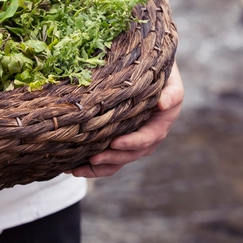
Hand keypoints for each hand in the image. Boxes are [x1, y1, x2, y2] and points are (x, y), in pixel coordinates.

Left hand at [70, 63, 183, 177]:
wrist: (149, 73)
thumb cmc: (160, 75)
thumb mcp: (171, 81)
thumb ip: (172, 93)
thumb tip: (164, 103)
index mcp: (159, 126)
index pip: (146, 139)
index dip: (131, 143)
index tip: (115, 142)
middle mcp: (145, 138)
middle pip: (129, 155)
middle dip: (111, 159)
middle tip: (93, 158)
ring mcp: (129, 141)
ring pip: (115, 160)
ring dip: (96, 168)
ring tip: (76, 170)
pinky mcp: (116, 139)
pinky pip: (104, 156)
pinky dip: (89, 164)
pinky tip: (71, 166)